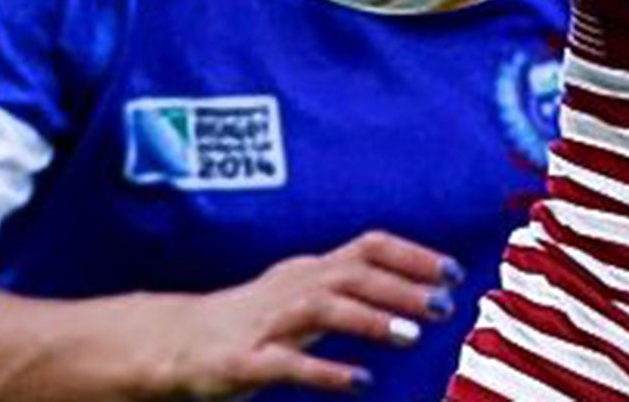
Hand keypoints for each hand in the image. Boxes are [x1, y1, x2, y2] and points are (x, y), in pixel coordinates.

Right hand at [152, 231, 462, 397]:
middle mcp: (292, 286)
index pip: (368, 246)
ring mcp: (268, 322)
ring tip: (412, 336)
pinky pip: (289, 364)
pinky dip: (327, 371)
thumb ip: (350, 287)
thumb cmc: (250, 320)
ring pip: (324, 308)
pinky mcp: (245, 361)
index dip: (413, 255)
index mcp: (310, 268)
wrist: (174, 343)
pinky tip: (361, 381)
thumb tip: (416, 287)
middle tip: (444, 306)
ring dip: (371, 320)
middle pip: (353, 273)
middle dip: (402, 287)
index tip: (454, 271)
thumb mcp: (302, 291)